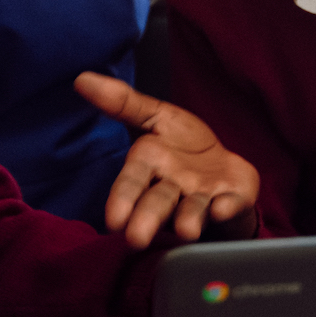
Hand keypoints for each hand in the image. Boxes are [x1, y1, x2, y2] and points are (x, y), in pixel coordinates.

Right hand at [76, 72, 259, 247]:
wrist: (227, 167)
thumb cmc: (186, 148)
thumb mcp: (158, 117)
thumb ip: (124, 103)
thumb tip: (82, 78)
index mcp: (150, 168)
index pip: (131, 184)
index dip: (121, 201)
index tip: (114, 221)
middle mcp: (173, 189)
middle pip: (157, 203)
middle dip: (148, 219)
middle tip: (137, 238)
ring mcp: (203, 198)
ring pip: (191, 211)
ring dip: (188, 220)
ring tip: (187, 229)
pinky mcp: (233, 201)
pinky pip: (232, 206)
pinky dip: (229, 208)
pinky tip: (223, 207)